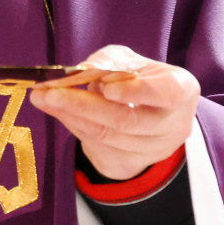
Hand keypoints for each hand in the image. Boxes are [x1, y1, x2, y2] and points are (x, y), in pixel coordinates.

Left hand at [29, 45, 197, 179]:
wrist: (147, 113)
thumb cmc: (140, 78)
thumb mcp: (130, 60)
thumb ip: (110, 61)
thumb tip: (83, 71)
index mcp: (182, 90)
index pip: (168, 94)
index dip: (138, 91)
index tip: (106, 86)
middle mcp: (173, 125)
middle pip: (128, 120)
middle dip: (85, 105)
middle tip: (51, 92)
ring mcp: (153, 150)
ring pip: (107, 135)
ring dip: (70, 115)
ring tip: (42, 97)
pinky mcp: (130, 164)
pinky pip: (96, 145)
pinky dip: (72, 124)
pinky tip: (54, 110)